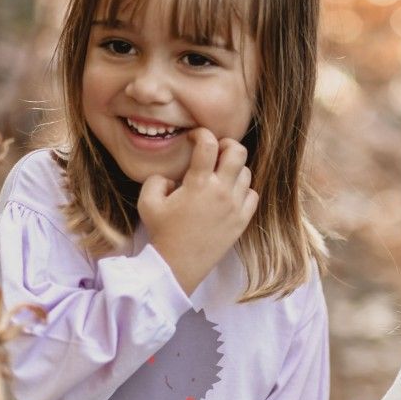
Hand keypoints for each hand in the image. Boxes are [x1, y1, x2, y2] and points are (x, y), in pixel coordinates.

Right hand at [137, 128, 257, 294]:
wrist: (177, 266)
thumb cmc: (161, 234)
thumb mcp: (147, 202)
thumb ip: (156, 179)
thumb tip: (172, 177)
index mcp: (198, 183)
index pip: (208, 143)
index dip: (201, 134)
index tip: (194, 138)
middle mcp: (221, 191)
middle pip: (238, 151)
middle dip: (226, 145)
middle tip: (215, 151)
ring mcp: (234, 207)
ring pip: (246, 172)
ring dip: (233, 169)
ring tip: (219, 176)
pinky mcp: (241, 221)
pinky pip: (252, 195)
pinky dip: (243, 190)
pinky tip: (229, 195)